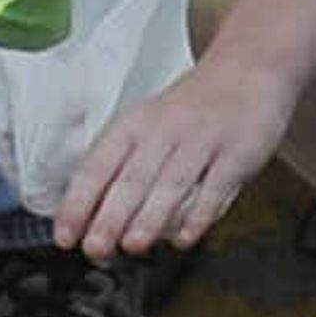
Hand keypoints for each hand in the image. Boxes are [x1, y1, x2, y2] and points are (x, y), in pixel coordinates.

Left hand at [50, 50, 291, 257]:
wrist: (250, 68)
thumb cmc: (192, 108)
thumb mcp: (149, 125)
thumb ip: (124, 168)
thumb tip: (92, 220)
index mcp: (135, 126)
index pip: (98, 166)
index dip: (79, 202)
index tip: (65, 235)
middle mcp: (165, 132)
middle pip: (133, 178)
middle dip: (111, 216)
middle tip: (95, 248)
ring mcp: (203, 142)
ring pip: (172, 183)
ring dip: (151, 216)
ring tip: (133, 245)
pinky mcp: (237, 153)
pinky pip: (215, 187)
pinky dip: (199, 214)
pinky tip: (184, 237)